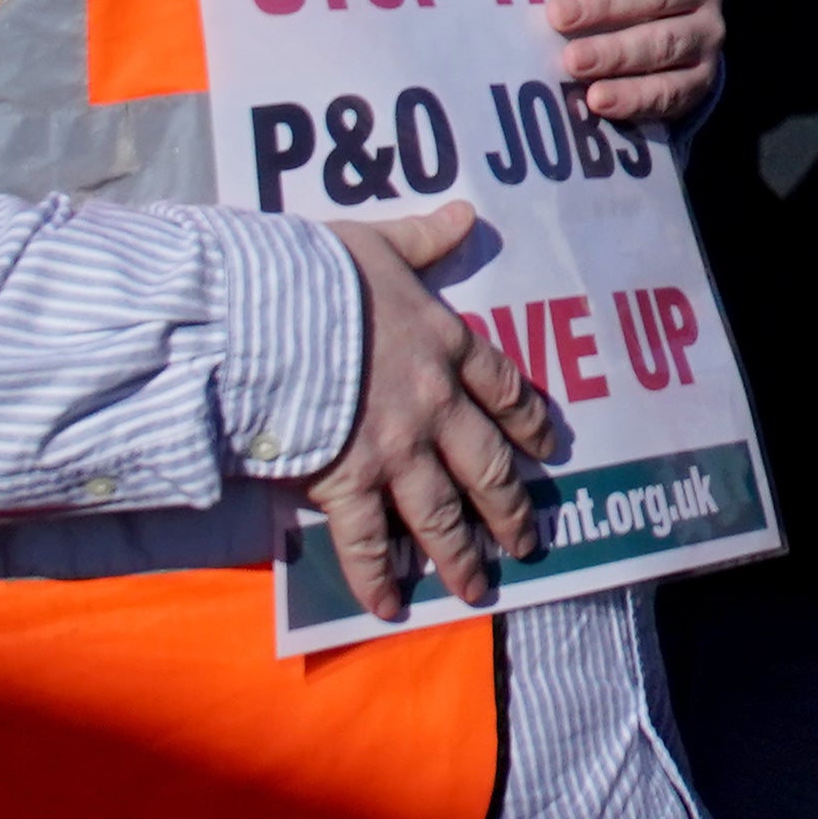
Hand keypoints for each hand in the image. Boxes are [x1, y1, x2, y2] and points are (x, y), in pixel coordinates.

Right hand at [302, 203, 561, 617]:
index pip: (503, 389)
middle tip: (527, 543)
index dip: (528, 423)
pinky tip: (389, 607)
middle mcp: (432, 406)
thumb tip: (466, 211)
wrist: (270, 314)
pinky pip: (367, 541)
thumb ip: (426, 238)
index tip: (548, 452)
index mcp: (446, 345)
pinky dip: (378, 578)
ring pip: (439, 515)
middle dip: (508, 509)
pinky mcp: (346, 482)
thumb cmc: (322, 274)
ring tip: (478, 591)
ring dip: (461, 557)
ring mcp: (393, 450)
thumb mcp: (381, 243)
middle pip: (484, 466)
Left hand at [535, 0, 724, 126]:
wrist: (681, 33)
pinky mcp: (704, 78)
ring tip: (572, 62)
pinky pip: (669, 90)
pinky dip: (633, 96)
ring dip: (615, 53)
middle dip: (602, 2)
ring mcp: (706, 31)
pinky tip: (598, 100)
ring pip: (663, 42)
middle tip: (557, 15)